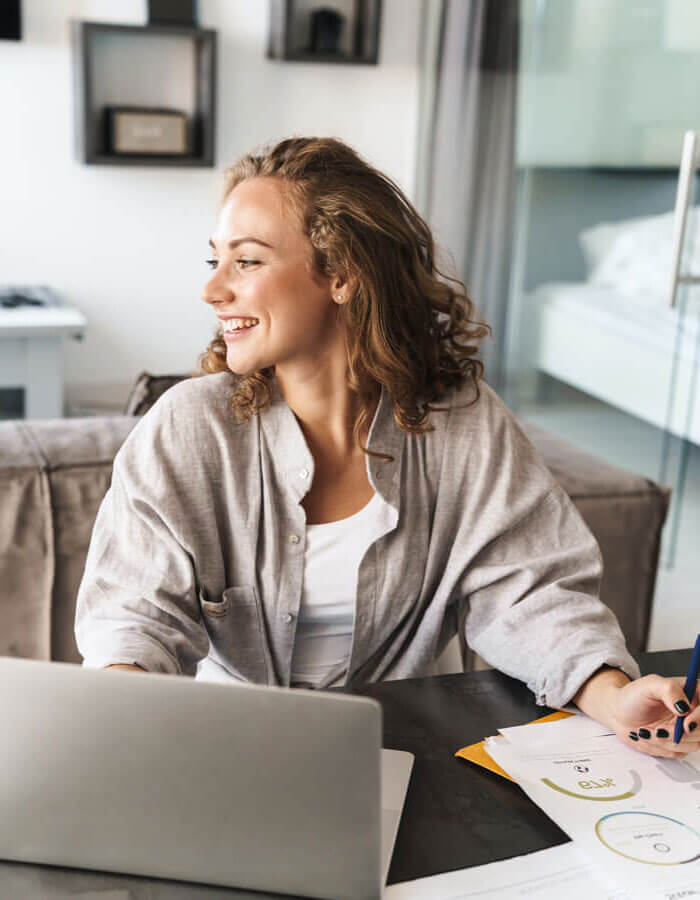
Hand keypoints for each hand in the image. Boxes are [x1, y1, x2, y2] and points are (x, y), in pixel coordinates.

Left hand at [573, 668, 698, 758]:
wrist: (619, 713)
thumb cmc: (633, 696)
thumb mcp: (649, 685)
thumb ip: (669, 690)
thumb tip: (684, 706)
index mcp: (692, 693)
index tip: (686, 723)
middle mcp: (693, 712)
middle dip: (679, 733)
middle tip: (658, 730)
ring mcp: (689, 729)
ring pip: (694, 743)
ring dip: (667, 741)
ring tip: (648, 730)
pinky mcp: (681, 744)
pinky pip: (680, 752)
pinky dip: (662, 747)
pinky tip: (649, 736)